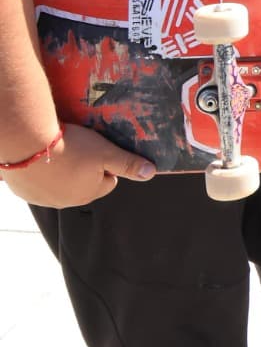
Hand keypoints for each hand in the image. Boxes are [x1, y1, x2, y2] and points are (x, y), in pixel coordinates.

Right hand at [1, 125, 155, 208]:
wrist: (26, 145)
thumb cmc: (71, 147)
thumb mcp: (106, 152)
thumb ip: (128, 164)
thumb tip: (150, 173)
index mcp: (89, 194)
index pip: (108, 181)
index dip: (106, 165)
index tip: (97, 151)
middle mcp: (66, 202)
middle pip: (84, 184)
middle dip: (84, 169)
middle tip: (78, 149)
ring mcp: (43, 198)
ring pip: (61, 184)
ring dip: (63, 171)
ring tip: (59, 152)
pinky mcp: (24, 191)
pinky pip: (38, 183)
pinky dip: (42, 173)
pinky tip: (42, 159)